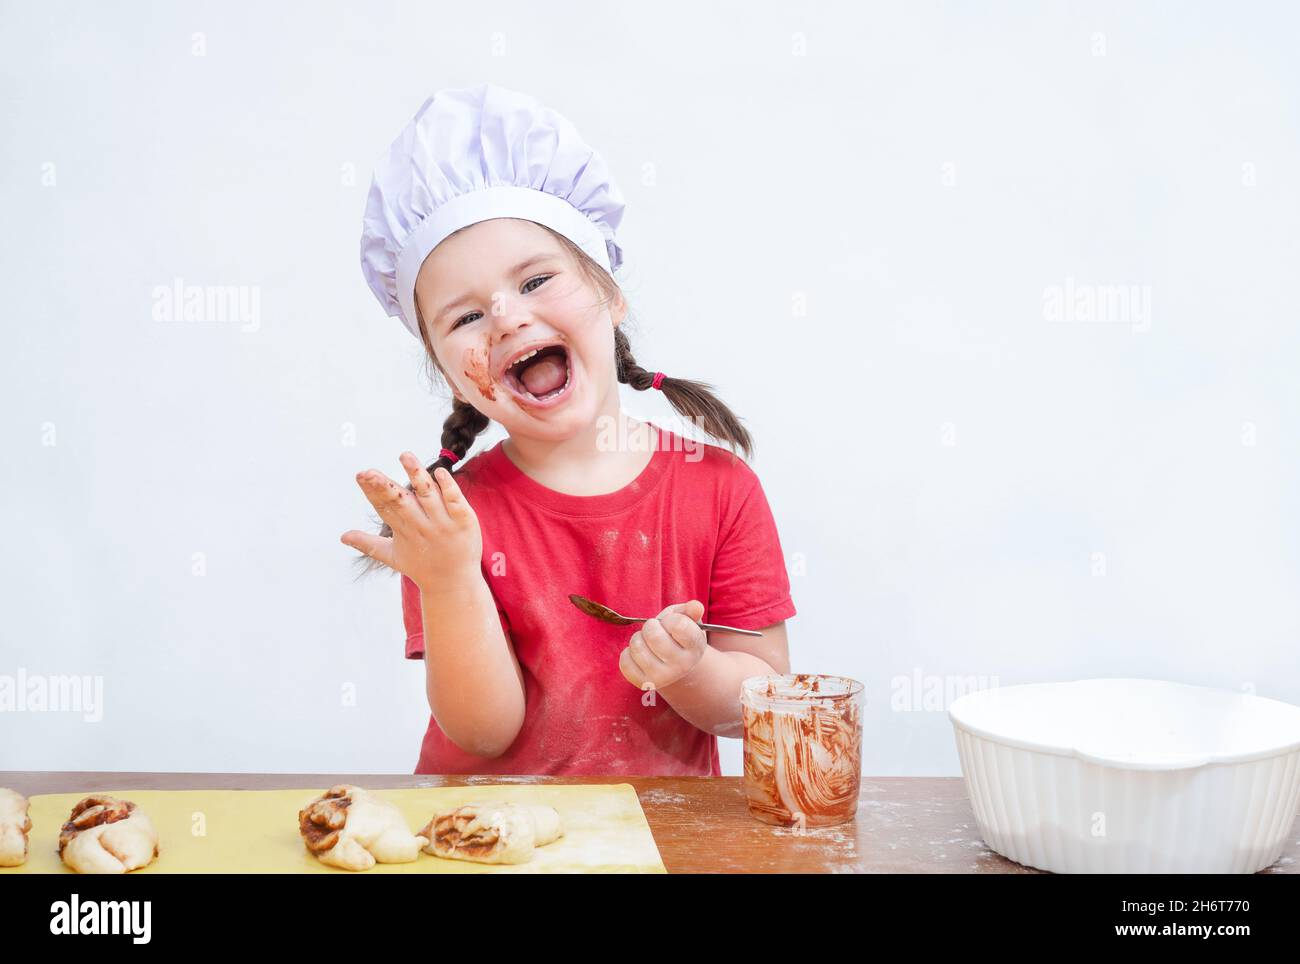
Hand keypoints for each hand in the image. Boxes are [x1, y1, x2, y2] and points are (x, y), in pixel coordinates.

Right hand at [340, 452, 482, 590]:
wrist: (453, 584)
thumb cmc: (421, 567)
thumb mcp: (392, 556)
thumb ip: (368, 543)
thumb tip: (342, 536)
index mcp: (402, 530)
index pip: (384, 507)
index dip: (371, 491)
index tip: (360, 475)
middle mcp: (420, 525)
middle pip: (400, 501)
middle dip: (384, 486)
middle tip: (369, 471)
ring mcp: (442, 522)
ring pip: (427, 494)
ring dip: (416, 474)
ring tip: (405, 455)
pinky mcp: (463, 521)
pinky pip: (455, 500)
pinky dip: (448, 486)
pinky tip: (439, 472)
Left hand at [618, 600, 707, 691]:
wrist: (674, 664)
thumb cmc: (677, 635)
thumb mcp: (686, 620)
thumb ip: (690, 610)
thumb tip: (696, 606)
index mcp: (695, 647)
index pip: (679, 625)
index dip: (670, 619)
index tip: (671, 623)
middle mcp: (682, 666)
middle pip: (654, 636)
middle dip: (650, 626)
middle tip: (654, 629)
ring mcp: (662, 677)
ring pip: (637, 647)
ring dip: (638, 638)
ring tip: (647, 641)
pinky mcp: (644, 683)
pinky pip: (625, 661)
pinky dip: (628, 653)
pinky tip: (640, 654)